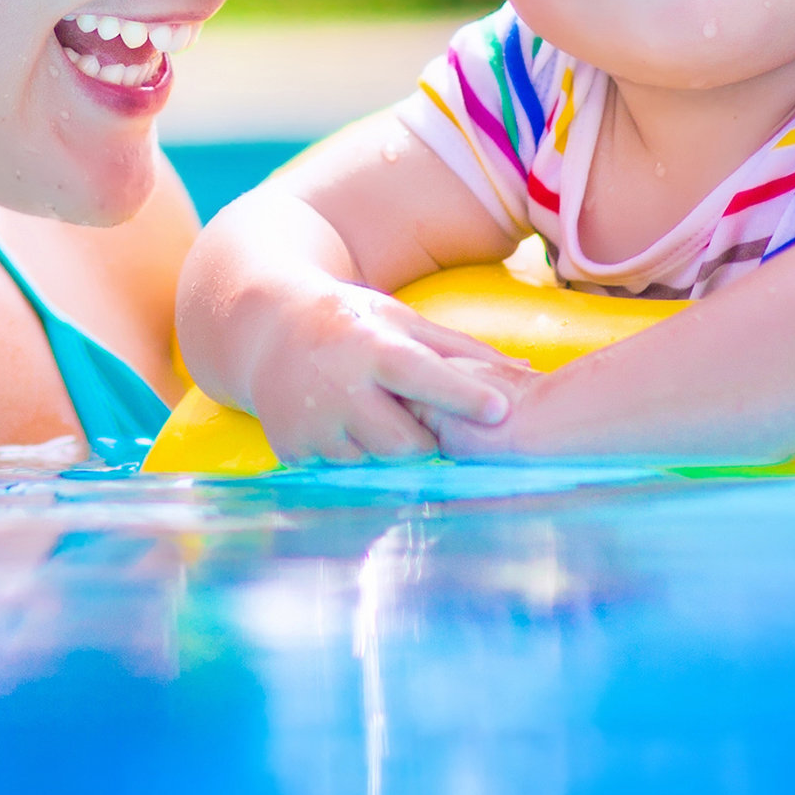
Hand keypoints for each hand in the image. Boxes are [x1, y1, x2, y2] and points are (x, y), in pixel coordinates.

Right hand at [243, 284, 534, 464]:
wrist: (266, 330)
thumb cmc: (352, 322)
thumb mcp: (401, 321)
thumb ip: (460, 350)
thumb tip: (527, 372)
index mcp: (372, 347)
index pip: (424, 376)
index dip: (463, 395)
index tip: (501, 410)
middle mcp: (339, 387)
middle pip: (406, 444)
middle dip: (422, 440)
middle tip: (416, 420)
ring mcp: (312, 423)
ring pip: (374, 464)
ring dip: (384, 450)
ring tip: (371, 415)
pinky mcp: (292, 449)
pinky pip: (342, 472)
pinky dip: (353, 456)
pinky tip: (342, 426)